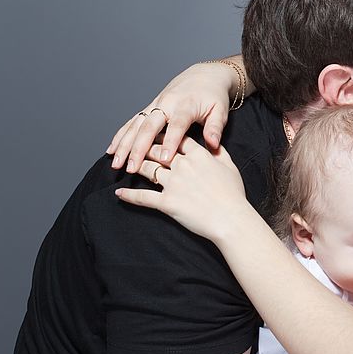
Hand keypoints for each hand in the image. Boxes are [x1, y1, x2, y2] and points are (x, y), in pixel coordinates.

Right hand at [107, 61, 239, 172]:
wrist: (205, 76)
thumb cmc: (214, 96)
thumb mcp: (221, 110)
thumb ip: (216, 128)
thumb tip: (213, 145)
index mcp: (186, 105)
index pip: (177, 125)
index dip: (170, 142)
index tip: (164, 160)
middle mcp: (167, 104)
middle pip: (149, 126)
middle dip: (138, 148)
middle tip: (132, 168)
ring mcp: (155, 105)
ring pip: (136, 125)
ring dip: (124, 145)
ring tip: (116, 163)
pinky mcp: (149, 108)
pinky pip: (132, 122)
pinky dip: (121, 136)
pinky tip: (112, 150)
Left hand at [114, 136, 246, 243]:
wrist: (231, 218)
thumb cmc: (233, 195)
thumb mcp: (230, 167)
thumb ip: (219, 152)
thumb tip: (214, 143)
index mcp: (199, 155)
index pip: (178, 139)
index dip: (166, 136)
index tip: (158, 134)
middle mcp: (183, 165)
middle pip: (157, 151)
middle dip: (145, 147)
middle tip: (136, 146)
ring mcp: (173, 183)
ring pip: (147, 169)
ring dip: (135, 166)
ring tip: (126, 165)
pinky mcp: (166, 202)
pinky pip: (142, 197)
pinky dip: (129, 195)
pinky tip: (119, 193)